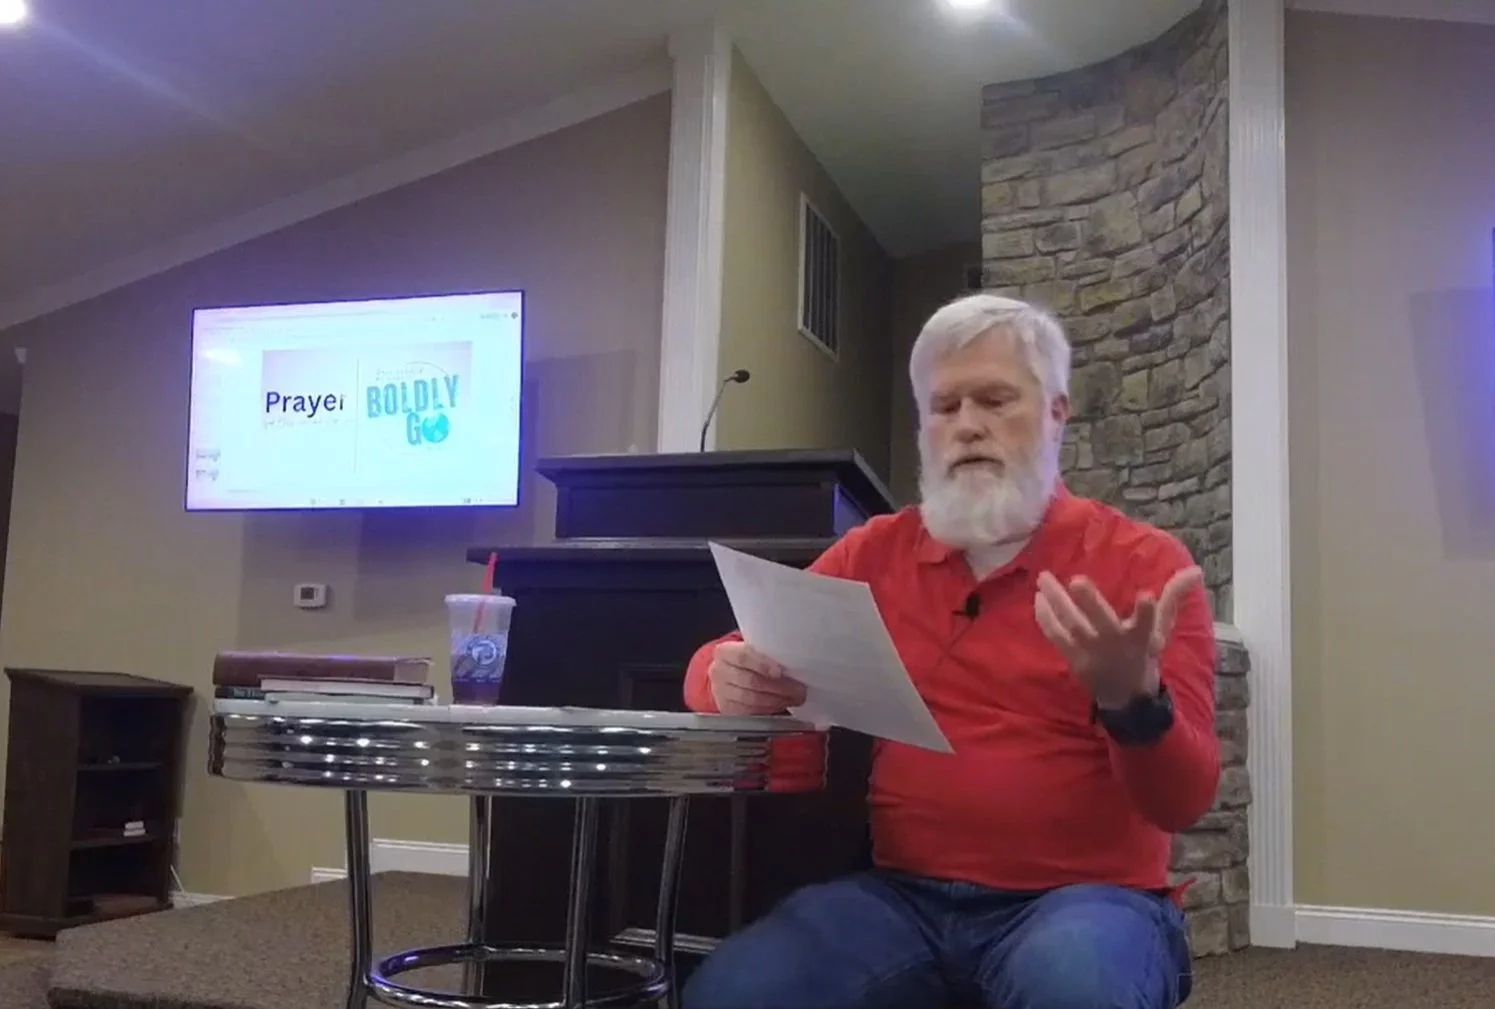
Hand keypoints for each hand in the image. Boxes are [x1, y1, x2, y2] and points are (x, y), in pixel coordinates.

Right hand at [708, 642, 806, 715]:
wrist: (727, 674)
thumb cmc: (746, 659)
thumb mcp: (753, 649)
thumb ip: (766, 651)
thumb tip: (792, 658)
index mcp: (724, 652)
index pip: (743, 656)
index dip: (763, 664)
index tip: (780, 671)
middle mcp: (719, 671)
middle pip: (750, 681)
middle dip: (778, 687)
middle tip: (798, 690)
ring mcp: (720, 692)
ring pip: (751, 699)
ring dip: (776, 701)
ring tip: (793, 699)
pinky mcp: (726, 708)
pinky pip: (749, 712)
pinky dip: (768, 710)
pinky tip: (779, 705)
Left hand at [1034, 566, 1202, 708]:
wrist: (1126, 696)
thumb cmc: (1143, 653)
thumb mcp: (1161, 629)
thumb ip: (1173, 598)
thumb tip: (1195, 570)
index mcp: (1142, 636)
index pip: (1148, 622)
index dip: (1147, 610)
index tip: (1145, 594)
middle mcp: (1116, 644)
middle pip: (1103, 623)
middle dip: (1091, 602)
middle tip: (1077, 580)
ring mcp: (1093, 653)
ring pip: (1073, 625)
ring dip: (1057, 602)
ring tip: (1043, 578)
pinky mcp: (1074, 659)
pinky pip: (1057, 637)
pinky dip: (1046, 618)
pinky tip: (1039, 598)